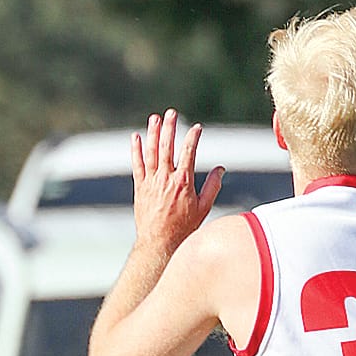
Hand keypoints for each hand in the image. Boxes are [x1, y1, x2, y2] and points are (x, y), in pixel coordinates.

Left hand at [132, 112, 223, 254]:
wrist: (160, 242)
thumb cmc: (184, 227)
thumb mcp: (204, 207)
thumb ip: (213, 186)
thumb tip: (221, 169)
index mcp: (183, 182)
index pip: (189, 152)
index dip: (193, 138)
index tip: (197, 128)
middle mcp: (166, 178)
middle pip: (167, 147)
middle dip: (169, 128)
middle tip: (171, 113)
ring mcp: (151, 182)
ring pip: (151, 152)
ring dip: (153, 133)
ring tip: (154, 118)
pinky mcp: (140, 187)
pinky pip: (137, 164)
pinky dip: (135, 150)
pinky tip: (135, 137)